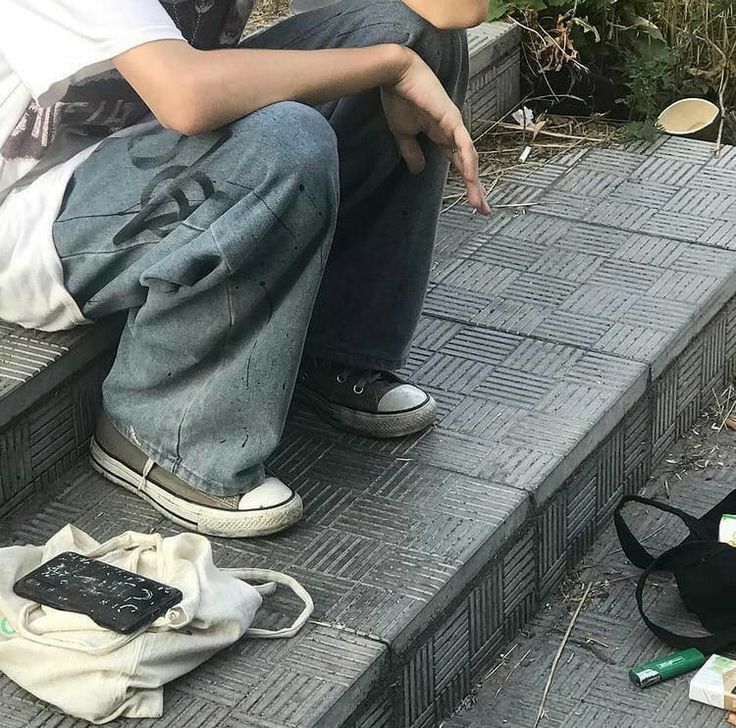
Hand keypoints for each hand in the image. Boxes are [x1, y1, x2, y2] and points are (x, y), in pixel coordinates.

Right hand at [381, 48, 490, 214]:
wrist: (395, 75)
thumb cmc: (399, 98)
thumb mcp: (403, 134)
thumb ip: (412, 152)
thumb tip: (418, 170)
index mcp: (442, 135)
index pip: (458, 163)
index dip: (466, 182)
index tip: (472, 203)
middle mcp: (452, 132)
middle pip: (468, 164)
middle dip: (476, 188)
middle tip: (483, 210)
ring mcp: (454, 125)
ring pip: (469, 157)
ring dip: (474, 181)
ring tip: (478, 202)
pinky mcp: (451, 118)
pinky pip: (463, 143)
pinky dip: (467, 160)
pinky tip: (471, 177)